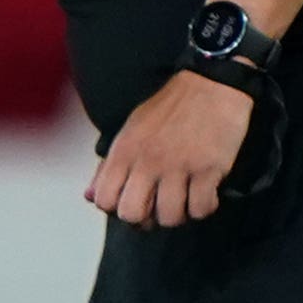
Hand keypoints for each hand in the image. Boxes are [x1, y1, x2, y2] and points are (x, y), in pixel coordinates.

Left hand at [85, 70, 254, 229]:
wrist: (212, 83)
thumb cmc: (171, 108)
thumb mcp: (132, 130)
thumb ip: (109, 165)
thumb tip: (89, 197)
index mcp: (125, 150)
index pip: (104, 199)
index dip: (117, 208)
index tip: (134, 200)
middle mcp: (147, 160)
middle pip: (132, 215)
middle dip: (146, 220)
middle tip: (159, 206)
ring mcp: (179, 165)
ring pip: (169, 218)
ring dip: (179, 214)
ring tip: (185, 199)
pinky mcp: (209, 168)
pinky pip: (201, 209)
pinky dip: (205, 207)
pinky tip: (206, 193)